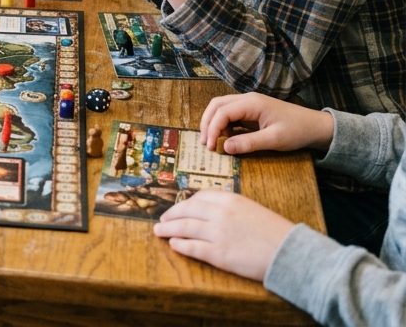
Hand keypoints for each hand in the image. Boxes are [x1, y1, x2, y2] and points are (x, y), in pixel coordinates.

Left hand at [154, 191, 294, 281]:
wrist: (292, 253)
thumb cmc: (275, 233)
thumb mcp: (252, 209)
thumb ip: (231, 208)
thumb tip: (212, 211)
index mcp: (230, 199)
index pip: (199, 196)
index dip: (185, 202)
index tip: (179, 207)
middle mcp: (220, 213)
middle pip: (186, 210)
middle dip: (171, 214)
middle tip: (162, 218)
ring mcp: (218, 233)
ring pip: (184, 227)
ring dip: (168, 228)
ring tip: (159, 230)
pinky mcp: (218, 254)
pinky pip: (192, 247)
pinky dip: (179, 245)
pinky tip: (173, 244)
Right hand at [199, 93, 333, 156]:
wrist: (315, 126)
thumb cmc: (297, 131)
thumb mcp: (274, 140)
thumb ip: (249, 143)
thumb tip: (225, 148)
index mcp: (252, 103)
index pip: (222, 112)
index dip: (212, 128)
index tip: (210, 147)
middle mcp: (247, 99)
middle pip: (217, 105)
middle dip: (207, 123)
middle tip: (205, 143)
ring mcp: (249, 103)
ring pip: (221, 107)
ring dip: (213, 123)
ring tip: (213, 141)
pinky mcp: (251, 111)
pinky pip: (230, 114)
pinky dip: (223, 125)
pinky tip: (226, 138)